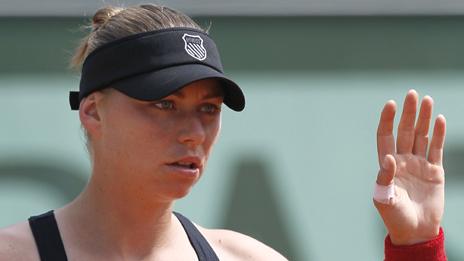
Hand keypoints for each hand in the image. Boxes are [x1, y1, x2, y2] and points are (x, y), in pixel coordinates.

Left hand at [374, 90, 445, 244]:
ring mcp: (419, 164)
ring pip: (421, 136)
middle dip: (408, 113)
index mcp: (387, 165)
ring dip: (424, 119)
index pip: (385, 136)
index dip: (387, 120)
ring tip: (427, 100)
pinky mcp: (435, 171)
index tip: (390, 104)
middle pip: (405, 131)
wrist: (415, 231)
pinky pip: (436, 148)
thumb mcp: (385, 198)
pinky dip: (438, 134)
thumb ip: (385, 178)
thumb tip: (388, 158)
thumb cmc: (395, 216)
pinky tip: (439, 119)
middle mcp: (402, 160)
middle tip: (412, 94)